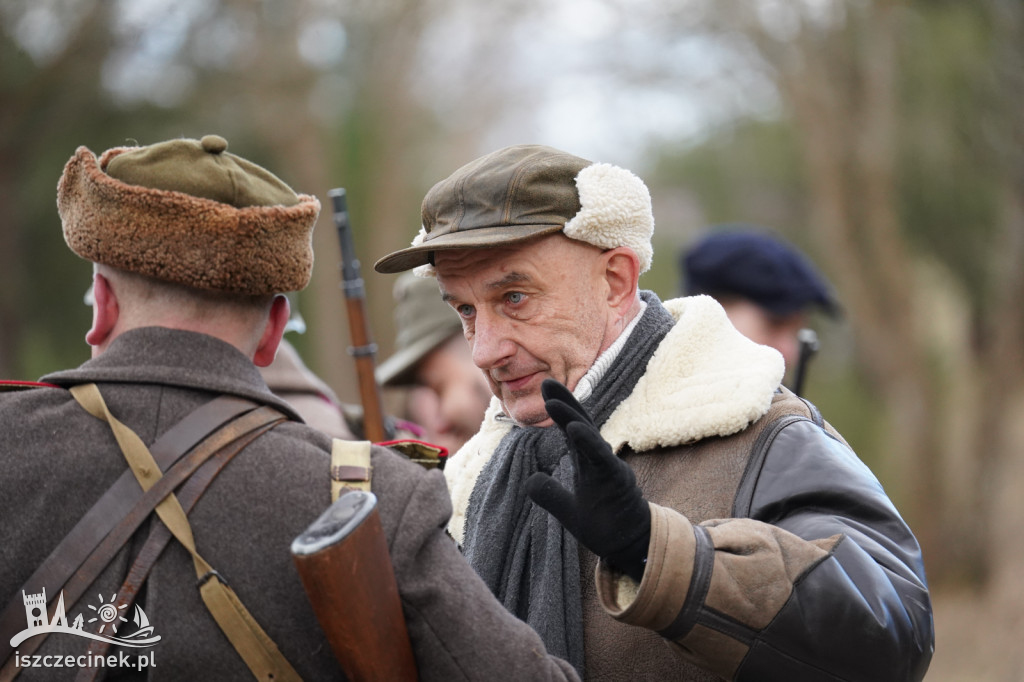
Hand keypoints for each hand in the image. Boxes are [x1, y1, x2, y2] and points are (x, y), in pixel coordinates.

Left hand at [525, 379, 650, 581]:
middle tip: (546, 381)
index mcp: (587, 463)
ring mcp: (610, 468)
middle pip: (581, 423)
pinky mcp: (618, 481)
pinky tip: (575, 428)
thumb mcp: (568, 511)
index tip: (544, 387)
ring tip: (553, 401)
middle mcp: (599, 460)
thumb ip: (550, 494)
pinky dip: (589, 442)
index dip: (560, 408)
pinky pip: (602, 458)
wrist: (630, 547)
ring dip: (571, 417)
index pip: (572, 429)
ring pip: (590, 437)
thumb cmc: (605, 525)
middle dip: (565, 401)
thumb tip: (529, 480)